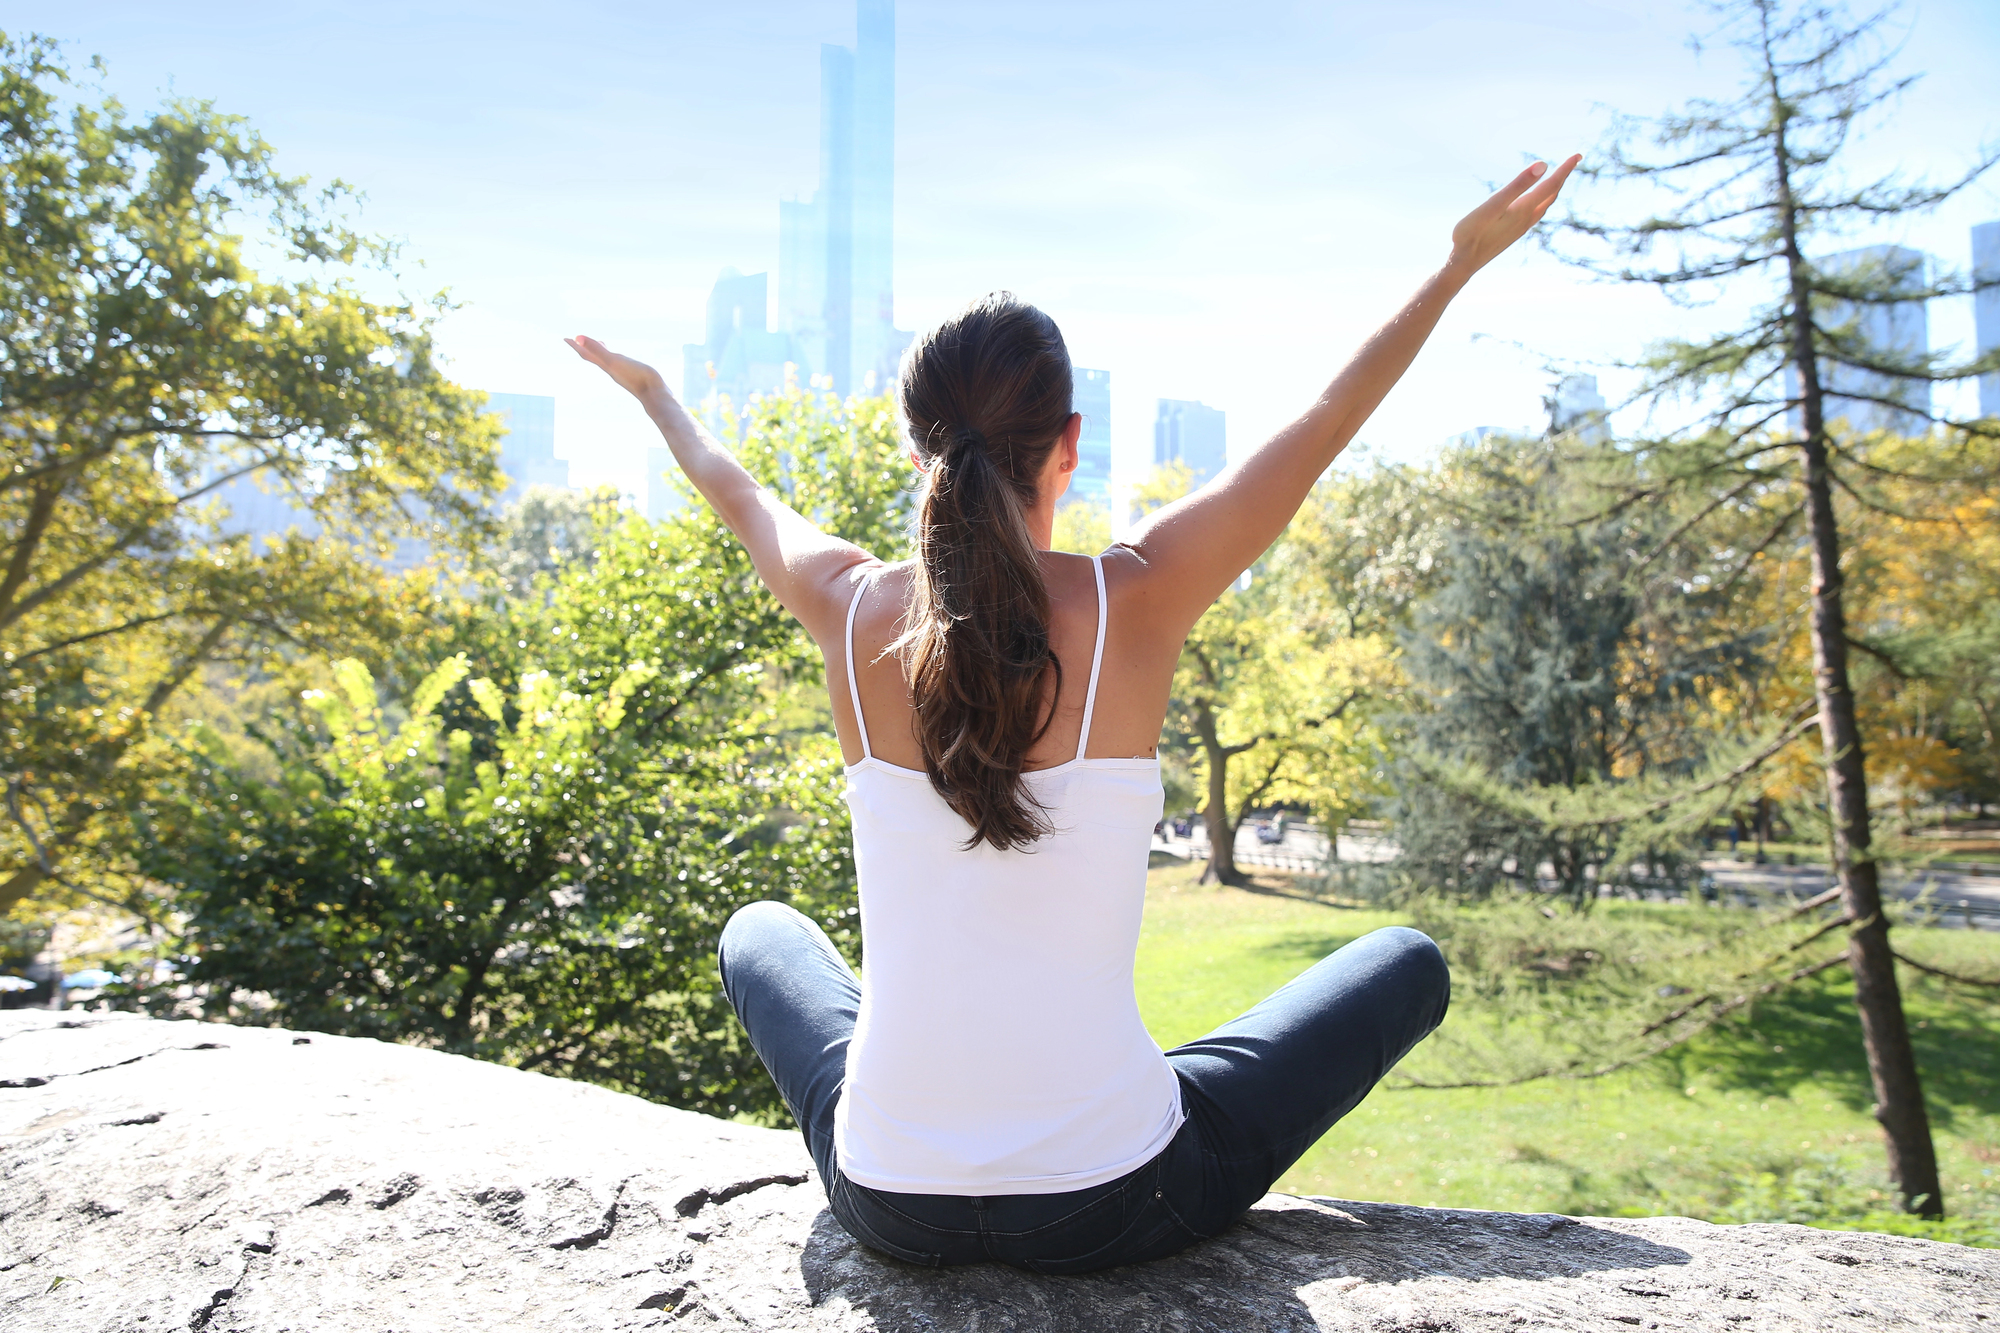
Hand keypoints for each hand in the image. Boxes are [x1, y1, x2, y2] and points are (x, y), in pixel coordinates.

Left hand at [565, 335, 669, 403]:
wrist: (655, 394)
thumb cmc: (635, 377)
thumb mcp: (613, 360)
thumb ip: (596, 349)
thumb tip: (577, 337)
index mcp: (606, 365)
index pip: (586, 354)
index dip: (576, 346)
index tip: (566, 338)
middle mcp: (612, 368)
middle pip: (594, 357)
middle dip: (586, 348)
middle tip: (577, 340)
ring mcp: (623, 371)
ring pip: (607, 360)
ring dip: (602, 351)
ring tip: (600, 343)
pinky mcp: (633, 372)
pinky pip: (620, 362)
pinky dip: (617, 356)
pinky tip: (621, 357)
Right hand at [1446, 154, 1579, 277]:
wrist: (1464, 263)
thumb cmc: (1472, 233)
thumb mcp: (1493, 204)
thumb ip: (1517, 185)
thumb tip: (1543, 165)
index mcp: (1525, 208)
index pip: (1552, 184)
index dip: (1565, 169)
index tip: (1579, 154)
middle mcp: (1528, 218)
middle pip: (1552, 194)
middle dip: (1563, 177)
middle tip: (1574, 161)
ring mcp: (1522, 227)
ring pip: (1545, 205)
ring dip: (1554, 190)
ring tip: (1558, 179)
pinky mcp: (1514, 233)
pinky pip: (1536, 214)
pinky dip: (1543, 202)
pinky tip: (1536, 203)